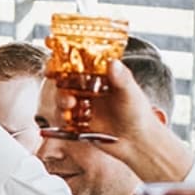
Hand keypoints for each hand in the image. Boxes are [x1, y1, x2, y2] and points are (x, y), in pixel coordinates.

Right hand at [66, 61, 193, 180]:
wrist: (138, 144)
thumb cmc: (140, 115)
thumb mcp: (131, 93)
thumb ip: (122, 78)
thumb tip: (113, 63)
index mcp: (103, 75)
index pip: (82, 60)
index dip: (67, 55)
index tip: (55, 51)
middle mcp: (91, 88)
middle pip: (67, 77)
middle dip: (58, 77)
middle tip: (54, 77)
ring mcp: (84, 105)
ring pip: (63, 96)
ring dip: (61, 98)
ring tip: (68, 103)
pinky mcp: (79, 121)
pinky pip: (64, 116)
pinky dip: (63, 116)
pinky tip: (69, 118)